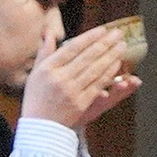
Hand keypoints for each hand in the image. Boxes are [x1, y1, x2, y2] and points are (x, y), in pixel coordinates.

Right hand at [20, 26, 140, 130]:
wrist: (40, 127)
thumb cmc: (36, 98)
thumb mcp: (35, 73)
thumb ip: (44, 52)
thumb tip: (49, 32)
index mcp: (48, 68)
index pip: (72, 48)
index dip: (89, 38)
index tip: (103, 29)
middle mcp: (60, 78)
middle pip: (87, 57)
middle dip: (105, 43)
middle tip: (118, 33)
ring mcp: (72, 91)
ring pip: (95, 69)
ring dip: (110, 56)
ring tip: (122, 46)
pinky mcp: (81, 103)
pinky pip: (97, 85)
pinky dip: (108, 73)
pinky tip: (117, 64)